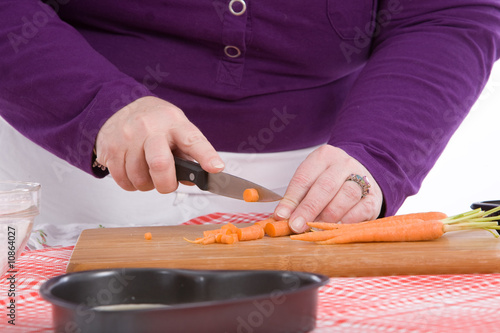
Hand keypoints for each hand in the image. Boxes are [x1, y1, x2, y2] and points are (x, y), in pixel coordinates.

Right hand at [94, 96, 224, 192]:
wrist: (120, 105)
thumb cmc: (157, 123)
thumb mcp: (178, 129)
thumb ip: (189, 155)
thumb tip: (194, 180)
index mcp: (174, 123)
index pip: (193, 141)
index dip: (206, 156)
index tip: (216, 168)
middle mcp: (150, 127)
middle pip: (160, 164)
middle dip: (166, 184)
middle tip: (167, 184)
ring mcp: (127, 137)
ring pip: (139, 178)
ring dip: (147, 185)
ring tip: (148, 173)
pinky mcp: (110, 148)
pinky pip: (122, 180)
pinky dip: (130, 184)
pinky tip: (133, 172)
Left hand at [273, 145, 382, 232]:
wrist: (361, 174)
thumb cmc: (328, 180)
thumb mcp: (311, 181)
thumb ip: (296, 198)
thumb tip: (282, 218)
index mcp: (324, 156)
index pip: (304, 177)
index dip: (291, 199)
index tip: (281, 216)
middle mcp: (344, 164)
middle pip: (325, 186)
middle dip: (308, 208)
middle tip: (296, 226)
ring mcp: (362, 178)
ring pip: (346, 196)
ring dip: (328, 216)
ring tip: (314, 229)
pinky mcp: (373, 197)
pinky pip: (360, 210)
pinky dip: (346, 222)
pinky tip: (334, 228)